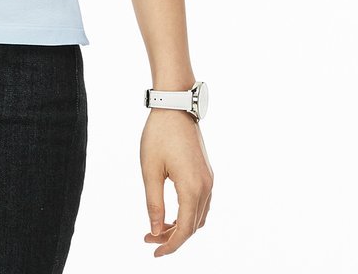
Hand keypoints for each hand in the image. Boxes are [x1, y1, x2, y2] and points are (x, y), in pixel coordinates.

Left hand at [140, 109, 212, 256]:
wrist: (175, 106)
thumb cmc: (159, 135)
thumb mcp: (150, 170)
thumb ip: (154, 203)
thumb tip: (156, 230)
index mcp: (192, 188)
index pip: (184, 230)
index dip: (170, 245)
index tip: (155, 252)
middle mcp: (206, 187)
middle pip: (193, 226)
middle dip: (172, 237)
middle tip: (149, 238)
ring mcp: (209, 179)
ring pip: (198, 216)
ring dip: (181, 226)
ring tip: (158, 227)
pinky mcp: (206, 172)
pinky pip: (201, 203)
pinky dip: (188, 213)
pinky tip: (171, 212)